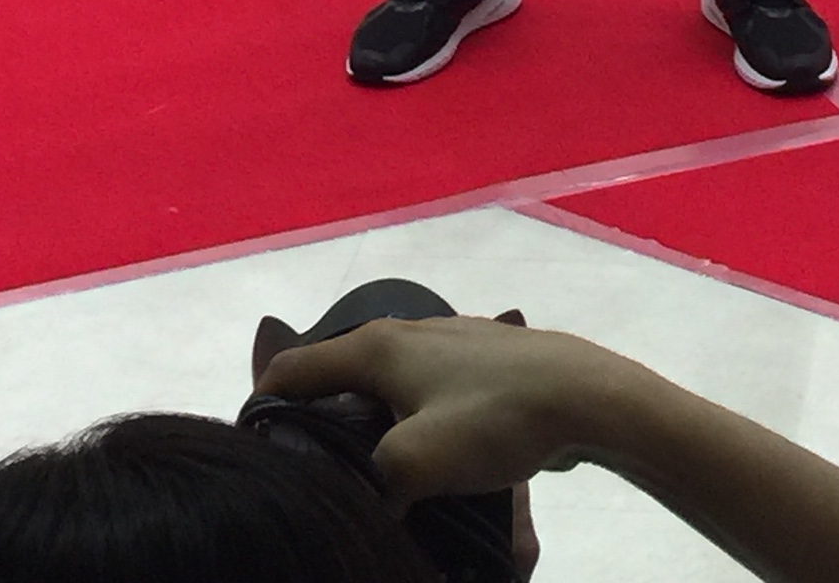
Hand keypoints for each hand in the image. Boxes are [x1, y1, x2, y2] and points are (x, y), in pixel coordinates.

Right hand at [254, 314, 633, 509]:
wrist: (583, 395)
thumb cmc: (495, 417)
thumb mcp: (417, 462)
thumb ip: (370, 484)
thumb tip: (360, 503)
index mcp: (376, 347)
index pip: (295, 369)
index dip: (265, 407)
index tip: (256, 451)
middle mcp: (402, 334)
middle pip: (336, 376)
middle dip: (318, 422)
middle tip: (316, 473)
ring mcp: (442, 346)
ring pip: (382, 388)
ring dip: (368, 428)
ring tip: (369, 477)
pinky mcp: (475, 365)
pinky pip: (420, 395)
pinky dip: (407, 424)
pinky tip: (424, 461)